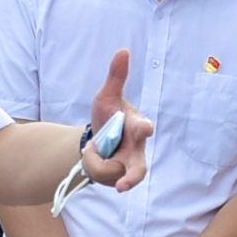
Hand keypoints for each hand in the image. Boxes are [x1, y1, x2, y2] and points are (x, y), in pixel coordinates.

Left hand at [76, 51, 153, 193]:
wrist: (98, 139)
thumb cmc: (108, 116)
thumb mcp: (106, 96)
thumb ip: (116, 76)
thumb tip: (123, 50)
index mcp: (136, 127)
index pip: (142, 129)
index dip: (144, 128)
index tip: (146, 128)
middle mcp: (136, 151)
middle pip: (138, 170)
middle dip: (131, 177)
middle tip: (123, 186)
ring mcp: (128, 168)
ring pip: (107, 172)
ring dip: (93, 158)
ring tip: (93, 147)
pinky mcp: (118, 179)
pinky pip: (98, 175)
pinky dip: (90, 163)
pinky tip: (94, 157)